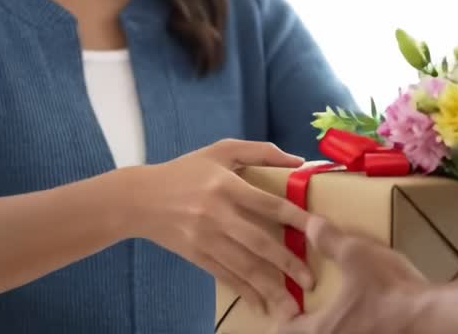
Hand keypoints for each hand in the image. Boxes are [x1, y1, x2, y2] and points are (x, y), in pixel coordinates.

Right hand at [127, 139, 315, 321]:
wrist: (139, 198)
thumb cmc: (186, 170)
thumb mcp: (221, 151)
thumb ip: (260, 152)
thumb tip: (299, 160)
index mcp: (226, 185)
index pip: (269, 204)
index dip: (296, 219)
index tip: (318, 232)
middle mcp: (217, 214)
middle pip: (258, 242)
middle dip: (287, 263)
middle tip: (310, 281)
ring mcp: (205, 238)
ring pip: (243, 266)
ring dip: (269, 287)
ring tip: (291, 305)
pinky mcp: (196, 255)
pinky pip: (224, 276)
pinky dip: (244, 292)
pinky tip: (261, 304)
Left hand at [279, 216, 432, 333]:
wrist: (433, 321)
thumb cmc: (390, 290)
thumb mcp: (357, 255)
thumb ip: (329, 240)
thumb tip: (310, 224)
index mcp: (319, 331)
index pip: (283, 329)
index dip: (282, 312)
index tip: (290, 298)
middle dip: (306, 323)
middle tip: (312, 305)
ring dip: (332, 326)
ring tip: (342, 310)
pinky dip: (354, 329)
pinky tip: (368, 316)